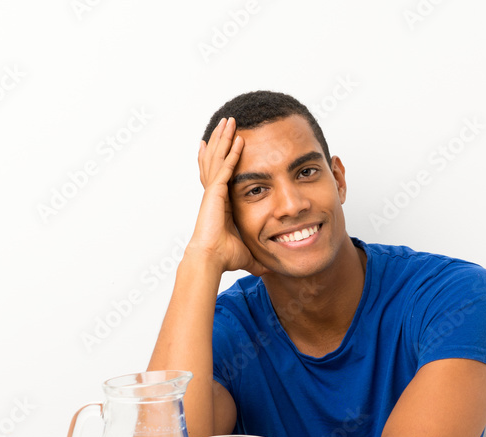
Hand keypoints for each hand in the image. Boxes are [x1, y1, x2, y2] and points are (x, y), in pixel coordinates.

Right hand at [187, 117, 266, 276]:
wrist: (212, 259)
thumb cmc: (225, 257)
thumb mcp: (249, 251)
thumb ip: (261, 255)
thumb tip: (273, 266)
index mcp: (221, 203)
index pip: (222, 173)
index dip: (222, 156)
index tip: (225, 143)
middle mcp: (215, 193)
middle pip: (217, 159)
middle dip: (222, 139)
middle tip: (228, 122)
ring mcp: (214, 192)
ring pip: (219, 158)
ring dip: (225, 139)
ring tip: (230, 121)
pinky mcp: (216, 193)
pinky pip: (226, 168)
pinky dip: (232, 153)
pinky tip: (239, 140)